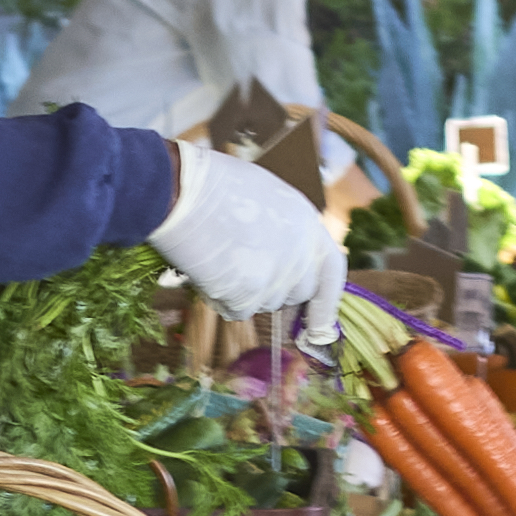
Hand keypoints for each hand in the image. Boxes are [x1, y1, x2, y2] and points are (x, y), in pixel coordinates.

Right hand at [154, 142, 348, 327]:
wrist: (183, 195)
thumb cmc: (216, 187)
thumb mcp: (268, 200)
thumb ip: (287, 232)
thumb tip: (286, 260)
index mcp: (308, 227)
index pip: (332, 275)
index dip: (326, 303)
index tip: (320, 327)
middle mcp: (299, 258)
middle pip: (296, 294)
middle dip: (274, 288)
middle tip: (243, 265)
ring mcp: (275, 281)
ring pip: (265, 303)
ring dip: (245, 291)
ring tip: (221, 255)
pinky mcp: (248, 298)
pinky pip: (237, 310)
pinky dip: (221, 298)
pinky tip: (209, 268)